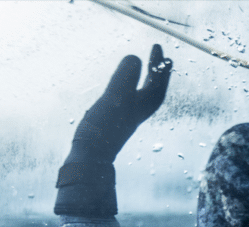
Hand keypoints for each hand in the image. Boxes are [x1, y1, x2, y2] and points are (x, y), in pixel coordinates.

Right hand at [65, 44, 172, 164]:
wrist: (89, 158)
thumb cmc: (102, 130)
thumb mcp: (113, 99)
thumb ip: (124, 79)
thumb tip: (136, 57)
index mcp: (141, 106)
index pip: (157, 82)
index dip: (159, 65)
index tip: (157, 46)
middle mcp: (137, 113)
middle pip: (154, 90)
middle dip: (157, 73)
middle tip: (159, 55)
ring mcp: (126, 119)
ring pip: (143, 97)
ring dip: (146, 81)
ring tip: (145, 68)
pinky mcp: (114, 123)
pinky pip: (128, 102)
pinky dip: (130, 90)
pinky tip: (121, 89)